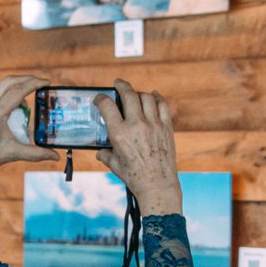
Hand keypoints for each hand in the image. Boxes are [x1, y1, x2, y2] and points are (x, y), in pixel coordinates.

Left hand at [0, 74, 58, 183]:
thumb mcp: (13, 154)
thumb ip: (36, 153)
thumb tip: (56, 156)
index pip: (18, 91)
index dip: (34, 83)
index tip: (47, 82)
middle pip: (10, 81)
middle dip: (27, 78)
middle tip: (41, 82)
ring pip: (1, 85)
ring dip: (17, 84)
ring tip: (30, 92)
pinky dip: (8, 93)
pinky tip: (16, 103)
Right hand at [94, 80, 181, 215]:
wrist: (157, 184)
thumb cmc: (134, 176)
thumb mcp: (114, 164)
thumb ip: (106, 154)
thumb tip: (100, 152)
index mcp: (119, 134)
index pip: (107, 106)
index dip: (100, 99)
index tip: (99, 99)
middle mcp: (136, 125)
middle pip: (129, 95)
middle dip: (121, 85)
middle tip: (117, 83)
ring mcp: (153, 124)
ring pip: (146, 97)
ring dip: (138, 92)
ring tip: (134, 94)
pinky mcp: (166, 127)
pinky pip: (162, 105)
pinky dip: (156, 97)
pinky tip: (153, 95)